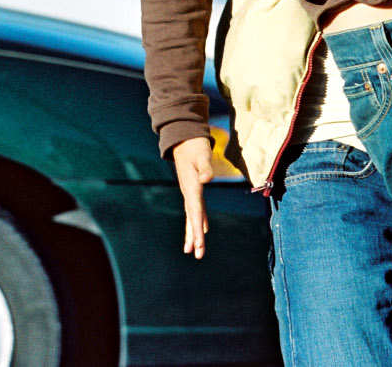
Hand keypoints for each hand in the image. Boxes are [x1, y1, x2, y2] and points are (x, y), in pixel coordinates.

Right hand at [172, 137, 212, 258]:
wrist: (184, 137)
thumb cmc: (195, 145)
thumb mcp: (202, 154)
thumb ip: (205, 167)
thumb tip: (206, 179)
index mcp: (191, 186)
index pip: (195, 212)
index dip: (197, 229)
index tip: (199, 244)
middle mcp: (189, 192)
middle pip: (192, 219)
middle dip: (195, 237)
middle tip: (197, 255)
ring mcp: (190, 191)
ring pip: (192, 216)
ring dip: (194, 233)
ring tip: (194, 250)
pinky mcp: (193, 188)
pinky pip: (196, 209)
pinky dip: (199, 221)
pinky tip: (204, 229)